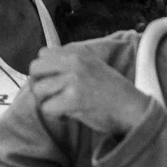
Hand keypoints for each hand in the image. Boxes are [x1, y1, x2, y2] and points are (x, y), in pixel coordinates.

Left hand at [29, 44, 153, 137]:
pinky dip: (56, 115)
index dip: (45, 70)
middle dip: (40, 84)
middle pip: (34, 68)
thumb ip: (68, 63)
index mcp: (77, 51)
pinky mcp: (73, 98)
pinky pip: (47, 108)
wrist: (132, 107)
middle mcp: (74, 61)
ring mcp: (73, 78)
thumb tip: (39, 68)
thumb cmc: (111, 90)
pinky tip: (68, 115)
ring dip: (48, 101)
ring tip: (63, 106)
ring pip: (38, 90)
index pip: (42, 54)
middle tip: (53, 95)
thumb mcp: (91, 65)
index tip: (56, 82)